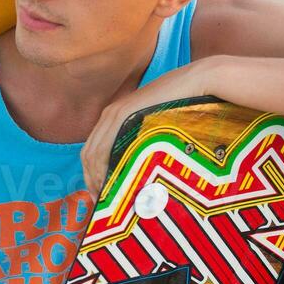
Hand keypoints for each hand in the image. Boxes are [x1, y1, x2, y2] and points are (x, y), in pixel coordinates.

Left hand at [80, 57, 220, 197]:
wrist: (196, 82)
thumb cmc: (183, 106)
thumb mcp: (157, 127)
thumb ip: (143, 143)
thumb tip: (142, 170)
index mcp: (114, 117)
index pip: (92, 151)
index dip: (91, 174)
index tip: (99, 194)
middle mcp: (109, 114)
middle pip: (88, 154)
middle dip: (90, 180)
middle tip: (101, 202)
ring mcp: (114, 113)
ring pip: (93, 153)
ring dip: (96, 178)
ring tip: (107, 198)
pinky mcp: (123, 114)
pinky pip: (105, 146)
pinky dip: (103, 167)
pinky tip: (111, 181)